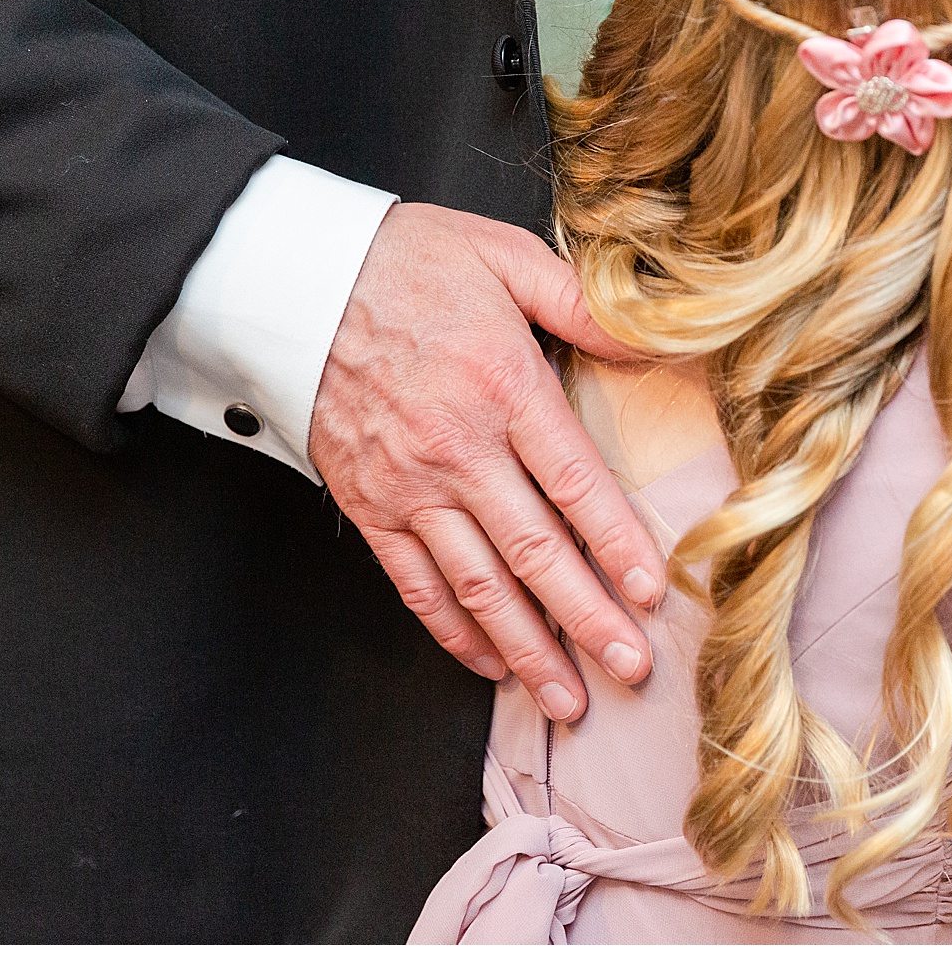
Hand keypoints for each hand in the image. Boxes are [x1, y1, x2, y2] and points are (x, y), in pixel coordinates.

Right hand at [309, 203, 663, 721]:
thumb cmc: (407, 263)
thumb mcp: (503, 256)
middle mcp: (457, 447)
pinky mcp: (368, 505)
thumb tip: (649, 339)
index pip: (575, 484)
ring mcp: (408, 485)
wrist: (297, 281)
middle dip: (586, 618)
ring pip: (477, 584)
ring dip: (527, 647)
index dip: (617, 545)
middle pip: (534, 550)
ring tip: (568, 696)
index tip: (654, 593)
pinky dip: (454, 630)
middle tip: (632, 669)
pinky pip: (415, 583)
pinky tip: (491, 662)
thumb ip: (580, 303)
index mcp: (502, 386)